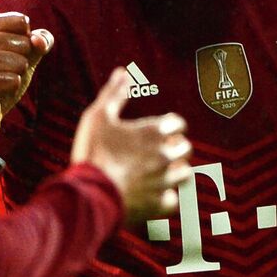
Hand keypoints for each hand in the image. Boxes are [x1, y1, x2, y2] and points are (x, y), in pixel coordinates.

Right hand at [0, 12, 52, 141]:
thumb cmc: (0, 81)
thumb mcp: (25, 56)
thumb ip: (40, 41)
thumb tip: (39, 40)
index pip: (21, 22)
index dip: (25, 43)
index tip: (6, 56)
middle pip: (24, 43)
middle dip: (20, 63)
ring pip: (20, 63)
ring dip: (14, 78)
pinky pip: (13, 81)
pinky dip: (9, 90)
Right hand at [71, 69, 190, 222]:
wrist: (90, 193)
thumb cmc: (93, 151)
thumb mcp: (98, 116)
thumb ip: (114, 93)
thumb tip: (122, 72)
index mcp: (154, 132)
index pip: (178, 123)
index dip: (171, 125)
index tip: (163, 129)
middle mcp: (165, 155)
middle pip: (185, 148)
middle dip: (176, 148)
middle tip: (162, 150)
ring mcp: (164, 181)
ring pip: (185, 174)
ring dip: (176, 171)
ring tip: (162, 172)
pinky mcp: (159, 204)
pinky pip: (173, 200)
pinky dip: (166, 197)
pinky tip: (156, 195)